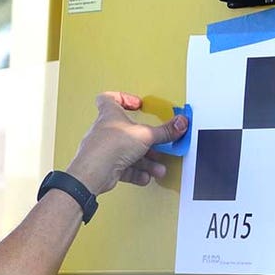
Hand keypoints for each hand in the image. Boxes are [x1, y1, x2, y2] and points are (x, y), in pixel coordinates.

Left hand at [65, 92, 187, 194]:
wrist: (94, 172)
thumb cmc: (109, 146)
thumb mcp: (145, 135)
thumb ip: (164, 131)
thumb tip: (179, 123)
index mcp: (110, 114)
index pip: (110, 98)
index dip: (124, 98)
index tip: (137, 104)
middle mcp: (106, 131)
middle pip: (129, 132)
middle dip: (147, 141)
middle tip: (158, 144)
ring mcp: (106, 150)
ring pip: (129, 153)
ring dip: (146, 161)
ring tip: (158, 168)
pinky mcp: (107, 167)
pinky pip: (125, 169)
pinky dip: (137, 173)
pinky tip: (145, 176)